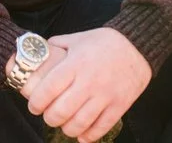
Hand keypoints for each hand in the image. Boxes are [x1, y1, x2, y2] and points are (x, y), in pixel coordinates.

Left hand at [24, 28, 150, 142]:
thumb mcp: (78, 38)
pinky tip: (81, 135)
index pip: (49, 88)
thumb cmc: (105, 42)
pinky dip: (88, 136)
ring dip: (67, 129)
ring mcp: (105, 95)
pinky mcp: (119, 105)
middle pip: (62, 110)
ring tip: (63, 125)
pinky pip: (101, 127)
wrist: (137, 47)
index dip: (37, 102)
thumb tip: (40, 51)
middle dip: (50, 118)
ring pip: (80, 123)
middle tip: (48, 116)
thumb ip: (58, 44)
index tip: (34, 106)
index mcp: (76, 64)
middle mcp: (89, 81)